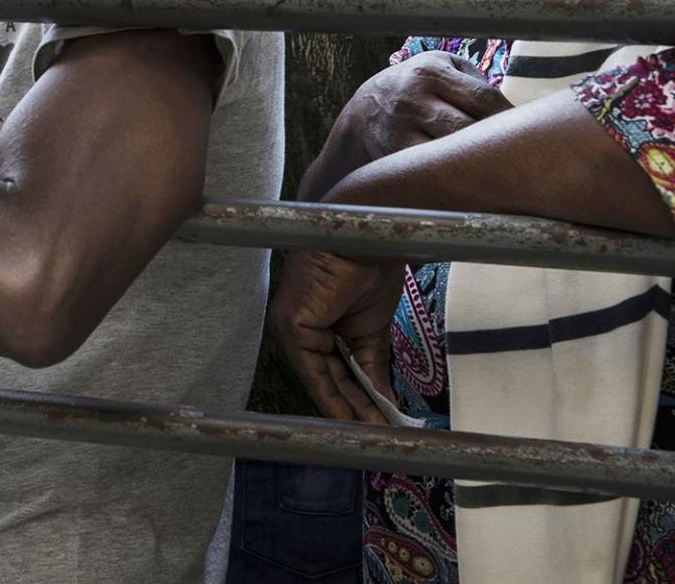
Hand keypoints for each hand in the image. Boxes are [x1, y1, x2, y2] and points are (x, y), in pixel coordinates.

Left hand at [267, 251, 405, 424]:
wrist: (368, 240)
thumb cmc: (369, 271)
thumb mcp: (372, 329)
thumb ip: (371, 366)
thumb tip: (384, 400)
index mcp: (313, 325)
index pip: (332, 372)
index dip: (355, 400)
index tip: (376, 424)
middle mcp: (296, 329)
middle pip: (327, 380)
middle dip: (354, 410)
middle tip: (378, 435)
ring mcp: (290, 329)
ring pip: (320, 381)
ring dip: (348, 410)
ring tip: (373, 434)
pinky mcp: (292, 327)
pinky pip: (315, 372)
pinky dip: (336, 398)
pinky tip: (357, 418)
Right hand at [306, 52, 509, 195]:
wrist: (363, 114)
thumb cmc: (416, 90)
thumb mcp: (438, 67)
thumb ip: (475, 81)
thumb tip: (519, 110)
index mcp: (429, 72)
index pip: (484, 98)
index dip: (512, 118)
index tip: (530, 132)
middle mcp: (412, 99)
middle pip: (470, 128)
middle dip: (496, 143)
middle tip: (520, 156)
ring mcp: (399, 129)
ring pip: (452, 153)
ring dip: (478, 162)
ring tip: (498, 169)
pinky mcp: (392, 156)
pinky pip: (432, 171)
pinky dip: (454, 176)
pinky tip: (469, 179)